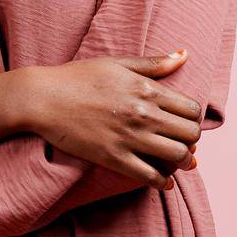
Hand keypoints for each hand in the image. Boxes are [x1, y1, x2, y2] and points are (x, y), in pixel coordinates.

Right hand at [0, 50, 201, 188]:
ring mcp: (129, 137)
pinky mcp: (113, 158)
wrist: (43, 97)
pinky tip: (164, 182)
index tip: (184, 121)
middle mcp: (143, 114)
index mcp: (146, 89)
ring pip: (177, 156)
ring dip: (182, 160)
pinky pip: (150, 176)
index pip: (191, 109)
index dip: (193, 117)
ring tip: (176, 160)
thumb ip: (153, 63)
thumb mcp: (117, 63)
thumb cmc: (78, 76)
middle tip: (182, 140)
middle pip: (190, 134)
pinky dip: (163, 182)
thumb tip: (184, 54)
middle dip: (191, 139)